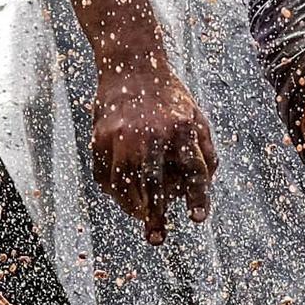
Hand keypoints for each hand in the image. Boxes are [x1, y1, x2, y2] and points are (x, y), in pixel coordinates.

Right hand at [93, 63, 217, 243]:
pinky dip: (115, 193)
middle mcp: (150, 132)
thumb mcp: (197, 117)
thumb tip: (203, 188)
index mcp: (181, 126)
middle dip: (156, 214)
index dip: (197, 196)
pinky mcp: (99, 138)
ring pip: (124, 184)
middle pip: (153, 182)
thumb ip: (205, 153)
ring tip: (144, 218)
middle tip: (157, 237)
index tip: (197, 219)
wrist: (132, 67)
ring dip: (134, 207)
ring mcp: (120, 135)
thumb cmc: (170, 99)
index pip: (193, 169)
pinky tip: (127, 198)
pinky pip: (105, 177)